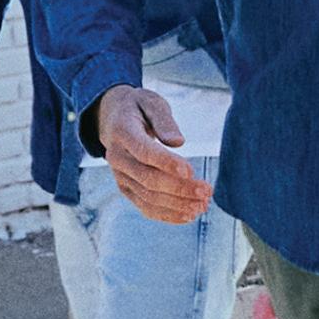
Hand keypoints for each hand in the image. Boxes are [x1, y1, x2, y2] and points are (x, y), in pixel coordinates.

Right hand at [96, 84, 209, 222]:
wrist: (112, 118)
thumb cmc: (138, 108)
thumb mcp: (151, 102)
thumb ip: (164, 120)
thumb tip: (178, 142)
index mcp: (122, 132)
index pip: (144, 151)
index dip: (166, 163)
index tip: (191, 171)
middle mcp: (116, 157)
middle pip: (148, 178)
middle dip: (179, 188)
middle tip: (206, 191)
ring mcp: (120, 175)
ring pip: (148, 197)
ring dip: (177, 205)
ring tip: (203, 205)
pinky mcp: (126, 188)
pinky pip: (145, 206)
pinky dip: (167, 214)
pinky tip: (189, 215)